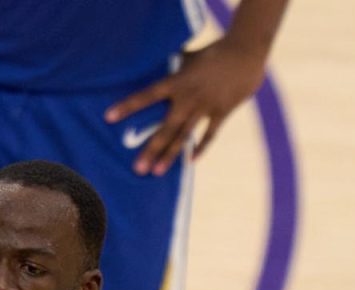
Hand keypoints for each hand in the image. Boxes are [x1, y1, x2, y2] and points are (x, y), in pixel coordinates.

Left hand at [104, 36, 267, 176]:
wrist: (246, 52)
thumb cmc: (214, 51)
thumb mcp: (189, 57)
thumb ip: (173, 68)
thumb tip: (156, 69)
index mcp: (178, 81)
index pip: (148, 95)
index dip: (129, 105)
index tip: (109, 117)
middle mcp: (189, 97)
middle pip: (166, 127)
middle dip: (151, 149)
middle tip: (137, 168)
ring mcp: (206, 107)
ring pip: (184, 136)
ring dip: (170, 155)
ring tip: (156, 172)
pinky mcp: (222, 112)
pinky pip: (210, 134)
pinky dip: (201, 147)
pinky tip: (190, 161)